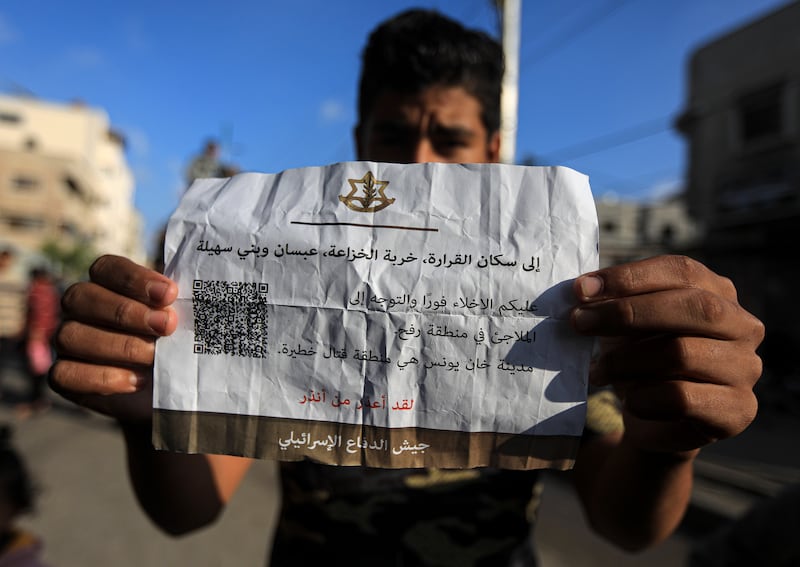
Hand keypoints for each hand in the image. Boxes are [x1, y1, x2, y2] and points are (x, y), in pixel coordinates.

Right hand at [50, 255, 178, 422]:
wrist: (174, 386)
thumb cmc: (180, 341)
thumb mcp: (187, 318)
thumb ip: (187, 300)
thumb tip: (205, 283)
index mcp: (108, 283)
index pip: (107, 268)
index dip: (135, 279)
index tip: (170, 294)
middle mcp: (81, 307)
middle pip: (84, 297)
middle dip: (127, 312)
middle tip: (167, 326)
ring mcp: (69, 339)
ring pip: (73, 335)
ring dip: (119, 345)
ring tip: (154, 357)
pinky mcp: (65, 375)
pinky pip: (66, 373)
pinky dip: (103, 377)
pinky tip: (137, 381)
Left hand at [571, 255, 763, 453]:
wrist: (654, 422)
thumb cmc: (640, 360)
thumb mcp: (625, 326)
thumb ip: (613, 303)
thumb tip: (584, 290)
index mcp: (718, 293)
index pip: (681, 271)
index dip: (630, 277)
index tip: (581, 289)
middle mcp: (742, 326)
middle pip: (692, 306)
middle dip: (627, 313)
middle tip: (580, 322)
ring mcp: (746, 368)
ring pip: (682, 353)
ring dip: (625, 361)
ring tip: (597, 371)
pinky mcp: (738, 410)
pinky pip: (682, 398)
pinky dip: (644, 398)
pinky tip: (629, 401)